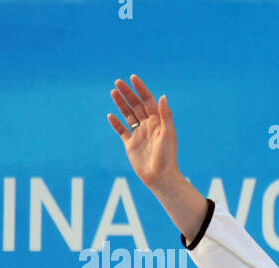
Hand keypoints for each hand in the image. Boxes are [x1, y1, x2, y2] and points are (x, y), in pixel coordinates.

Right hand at [107, 74, 178, 190]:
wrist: (160, 177)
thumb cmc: (167, 156)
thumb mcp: (168, 134)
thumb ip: (165, 115)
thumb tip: (162, 96)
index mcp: (158, 122)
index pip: (148, 101)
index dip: (141, 89)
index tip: (132, 78)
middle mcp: (148, 126)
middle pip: (136, 106)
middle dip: (128, 93)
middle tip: (118, 82)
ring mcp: (139, 135)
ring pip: (128, 115)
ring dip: (121, 103)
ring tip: (113, 91)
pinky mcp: (130, 145)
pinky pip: (122, 131)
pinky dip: (116, 123)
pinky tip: (110, 115)